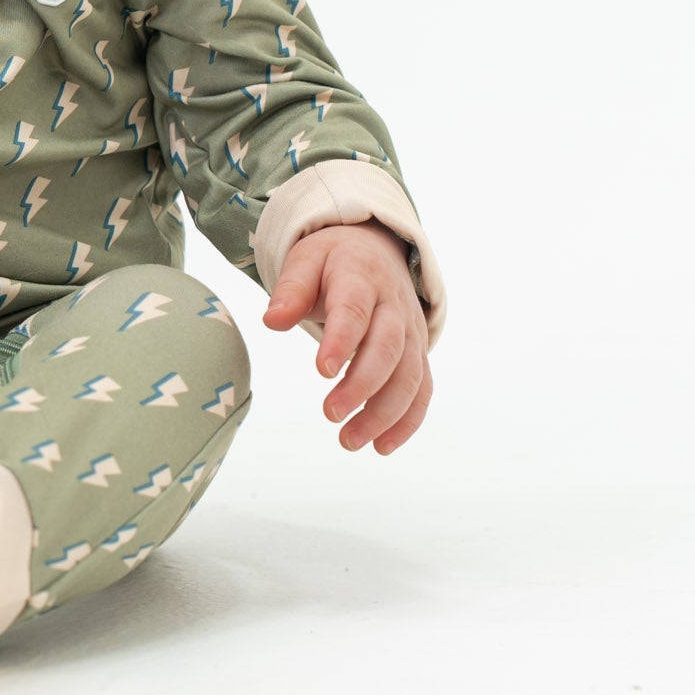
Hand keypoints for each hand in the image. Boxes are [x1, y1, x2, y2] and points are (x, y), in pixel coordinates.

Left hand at [260, 221, 432, 454]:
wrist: (375, 248)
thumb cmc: (332, 260)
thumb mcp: (305, 260)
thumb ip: (291, 290)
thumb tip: (272, 321)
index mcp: (360, 278)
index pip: (354, 310)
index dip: (341, 341)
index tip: (322, 371)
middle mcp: (393, 306)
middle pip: (387, 348)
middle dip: (362, 385)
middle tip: (330, 413)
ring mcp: (411, 331)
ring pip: (408, 376)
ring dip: (383, 413)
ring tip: (348, 441)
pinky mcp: (418, 352)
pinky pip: (422, 389)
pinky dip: (407, 421)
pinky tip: (381, 446)